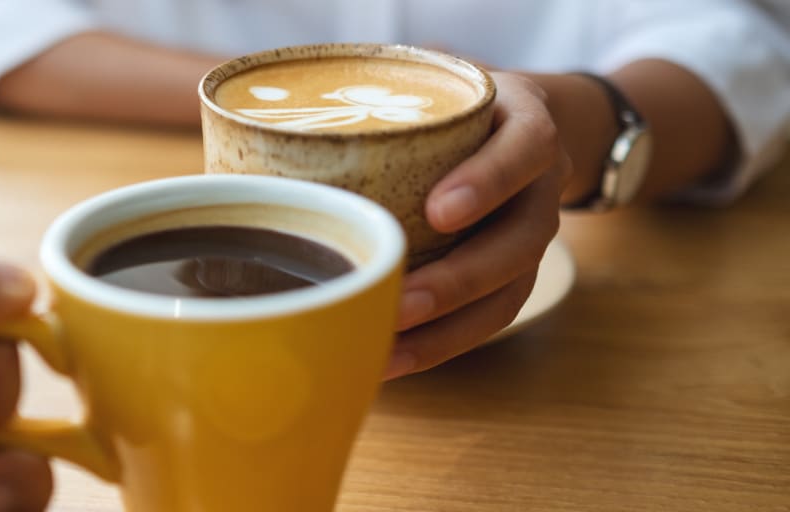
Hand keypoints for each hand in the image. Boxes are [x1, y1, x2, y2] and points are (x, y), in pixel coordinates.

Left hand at [387, 73, 570, 378]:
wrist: (516, 126)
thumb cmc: (454, 109)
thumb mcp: (435, 90)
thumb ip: (384, 105)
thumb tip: (275, 141)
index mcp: (526, 127)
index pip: (525, 149)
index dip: (487, 182)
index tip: (438, 211)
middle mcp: (540, 187)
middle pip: (521, 240)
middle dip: (459, 278)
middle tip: (401, 302)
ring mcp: (532, 236)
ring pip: (508, 292)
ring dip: (448, 328)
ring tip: (390, 346)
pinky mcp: (515, 277)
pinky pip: (489, 319)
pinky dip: (441, 345)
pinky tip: (393, 361)